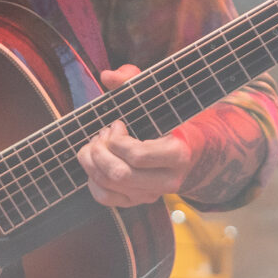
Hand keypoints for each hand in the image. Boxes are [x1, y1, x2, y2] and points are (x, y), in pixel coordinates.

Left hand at [78, 65, 194, 206]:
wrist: (185, 150)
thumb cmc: (165, 119)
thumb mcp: (154, 97)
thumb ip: (132, 79)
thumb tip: (107, 76)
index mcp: (178, 154)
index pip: (137, 156)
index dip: (117, 140)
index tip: (117, 123)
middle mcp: (168, 181)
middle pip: (120, 175)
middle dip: (100, 151)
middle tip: (101, 134)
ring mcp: (152, 194)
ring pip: (110, 186)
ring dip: (93, 162)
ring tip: (96, 145)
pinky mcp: (137, 201)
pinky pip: (106, 199)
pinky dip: (92, 180)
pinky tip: (96, 163)